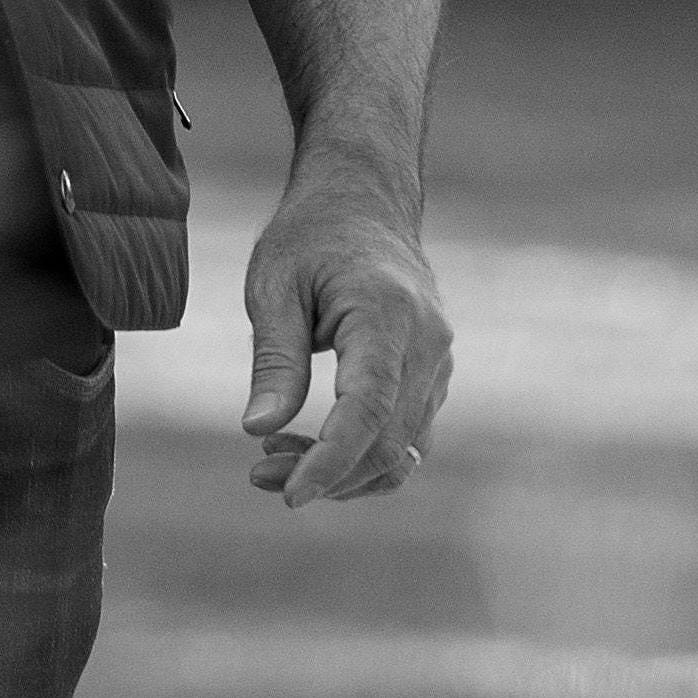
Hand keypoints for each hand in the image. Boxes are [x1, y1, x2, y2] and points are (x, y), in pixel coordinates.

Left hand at [239, 157, 453, 508]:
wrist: (364, 201)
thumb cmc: (311, 236)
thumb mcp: (274, 284)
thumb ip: (273, 358)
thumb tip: (258, 429)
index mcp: (387, 314)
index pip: (368, 410)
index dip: (331, 462)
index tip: (289, 495)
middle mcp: (428, 343)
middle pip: (390, 442)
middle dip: (327, 475)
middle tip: (259, 476)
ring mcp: (438, 363)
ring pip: (403, 449)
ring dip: (343, 472)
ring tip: (271, 461)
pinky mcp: (433, 376)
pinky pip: (406, 435)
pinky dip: (361, 455)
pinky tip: (307, 446)